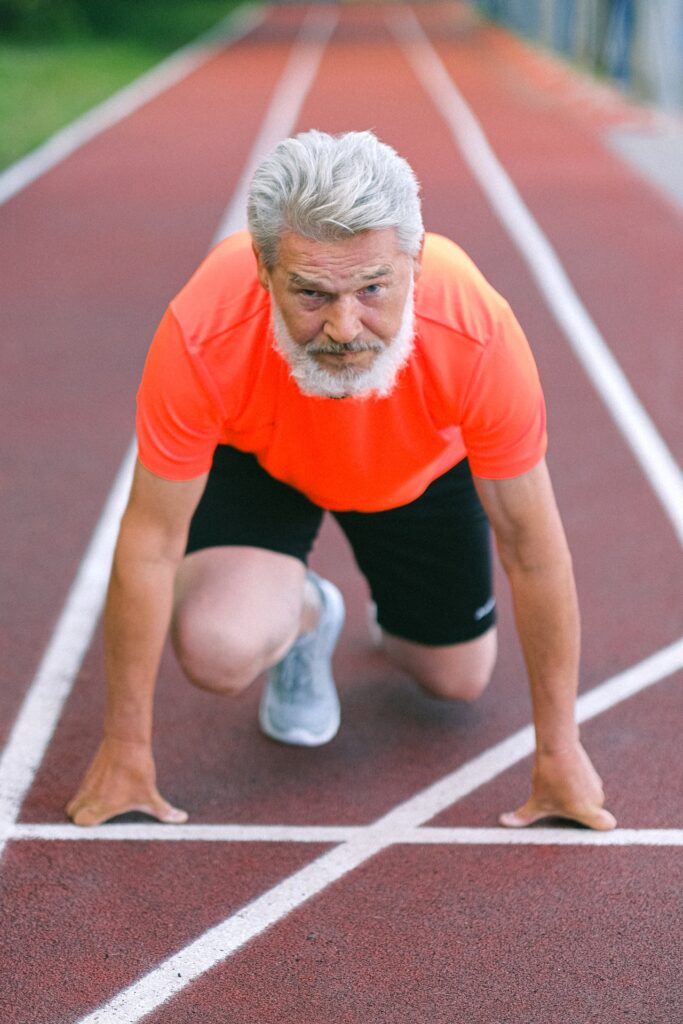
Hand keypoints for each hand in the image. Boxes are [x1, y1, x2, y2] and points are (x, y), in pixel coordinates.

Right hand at [66, 737, 187, 826]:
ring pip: (75, 800)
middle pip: (72, 813)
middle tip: (97, 817)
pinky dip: (88, 793)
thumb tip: (182, 819)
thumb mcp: (150, 793)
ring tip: (101, 805)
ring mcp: (87, 783)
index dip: (85, 826)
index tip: (98, 826)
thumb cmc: (137, 770)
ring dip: (84, 805)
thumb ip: (163, 811)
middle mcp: (90, 796)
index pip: (80, 822)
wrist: (126, 740)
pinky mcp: (89, 773)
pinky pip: (82, 788)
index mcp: (102, 805)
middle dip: (80, 817)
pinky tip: (105, 790)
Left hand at [500, 741, 615, 829]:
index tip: (584, 824)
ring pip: (587, 799)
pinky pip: (585, 786)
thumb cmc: (548, 776)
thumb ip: (523, 817)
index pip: (608, 825)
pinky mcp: (592, 773)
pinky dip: (576, 785)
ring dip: (576, 797)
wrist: (556, 744)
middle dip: (576, 811)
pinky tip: (561, 778)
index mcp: (587, 811)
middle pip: (591, 813)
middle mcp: (597, 799)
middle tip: (559, 803)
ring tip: (558, 788)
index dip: (599, 826)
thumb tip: (503, 822)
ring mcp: (596, 785)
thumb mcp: (535, 800)